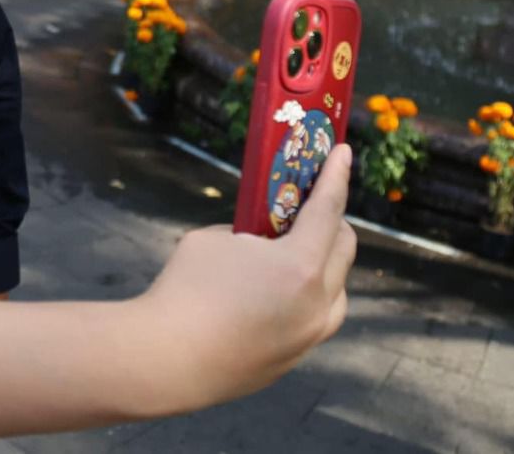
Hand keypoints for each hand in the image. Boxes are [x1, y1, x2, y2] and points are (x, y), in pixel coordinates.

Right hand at [128, 145, 356, 415]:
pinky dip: (306, 297)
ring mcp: (309, 337)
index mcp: (301, 267)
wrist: (167, 360)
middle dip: (332, 221)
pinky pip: (314, 318)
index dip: (336, 176)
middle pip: (344, 250)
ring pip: (337, 291)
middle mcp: (318, 304)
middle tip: (310, 206)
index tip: (345, 152)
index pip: (329, 210)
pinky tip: (275, 294)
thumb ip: (248, 236)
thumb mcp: (214, 239)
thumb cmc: (185, 289)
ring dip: (325, 265)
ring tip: (294, 254)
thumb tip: (259, 244)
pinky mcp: (294, 359)